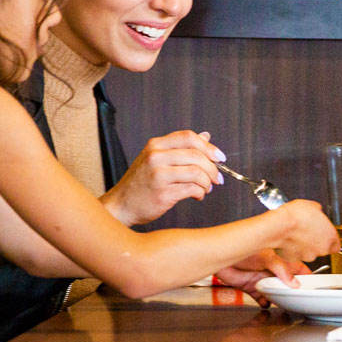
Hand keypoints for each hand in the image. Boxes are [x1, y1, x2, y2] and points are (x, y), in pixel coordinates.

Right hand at [103, 131, 223, 225]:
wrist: (121, 205)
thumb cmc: (141, 183)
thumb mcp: (156, 159)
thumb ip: (180, 147)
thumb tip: (206, 136)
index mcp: (155, 145)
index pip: (189, 137)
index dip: (209, 147)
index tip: (220, 158)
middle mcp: (156, 157)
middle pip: (196, 155)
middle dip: (213, 168)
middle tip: (218, 178)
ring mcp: (159, 175)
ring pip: (197, 173)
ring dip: (207, 183)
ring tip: (206, 189)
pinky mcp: (163, 193)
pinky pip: (192, 189)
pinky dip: (200, 193)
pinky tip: (197, 196)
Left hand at [215, 249, 309, 307]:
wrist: (222, 257)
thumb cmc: (242, 249)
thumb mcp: (267, 257)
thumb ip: (281, 269)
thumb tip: (294, 282)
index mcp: (278, 260)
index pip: (296, 268)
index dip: (305, 275)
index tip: (314, 283)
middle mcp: (271, 271)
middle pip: (287, 283)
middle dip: (292, 290)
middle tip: (299, 298)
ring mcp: (262, 280)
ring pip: (276, 292)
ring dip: (279, 298)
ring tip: (284, 303)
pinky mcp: (252, 289)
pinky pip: (262, 299)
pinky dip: (265, 303)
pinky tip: (266, 303)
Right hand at [274, 200, 339, 265]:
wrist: (280, 226)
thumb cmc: (296, 216)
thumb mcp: (313, 206)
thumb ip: (319, 212)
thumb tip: (316, 210)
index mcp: (331, 237)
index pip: (337, 245)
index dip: (330, 240)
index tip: (325, 235)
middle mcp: (322, 249)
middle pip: (323, 249)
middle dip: (317, 241)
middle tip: (309, 231)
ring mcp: (308, 256)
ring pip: (310, 252)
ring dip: (305, 245)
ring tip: (298, 234)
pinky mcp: (295, 259)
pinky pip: (297, 254)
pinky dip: (294, 249)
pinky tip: (290, 239)